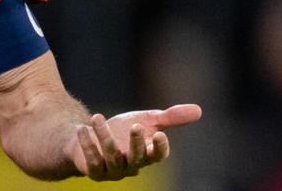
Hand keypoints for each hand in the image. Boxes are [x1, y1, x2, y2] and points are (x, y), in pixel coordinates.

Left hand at [71, 104, 201, 180]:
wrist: (90, 136)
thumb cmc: (121, 130)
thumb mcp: (145, 120)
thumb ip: (170, 118)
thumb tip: (199, 110)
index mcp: (146, 155)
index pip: (157, 156)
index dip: (160, 148)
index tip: (160, 134)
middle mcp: (130, 165)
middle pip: (136, 158)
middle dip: (136, 143)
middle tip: (135, 125)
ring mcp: (112, 170)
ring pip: (111, 156)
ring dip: (105, 137)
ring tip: (97, 117)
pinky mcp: (93, 170)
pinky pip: (92, 161)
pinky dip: (87, 146)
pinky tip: (82, 129)